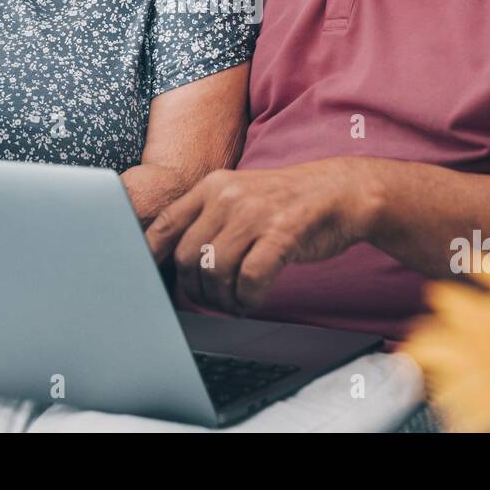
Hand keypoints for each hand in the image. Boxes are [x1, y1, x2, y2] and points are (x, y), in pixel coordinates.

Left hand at [145, 158, 377, 314]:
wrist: (339, 192)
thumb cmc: (286, 202)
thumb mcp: (240, 196)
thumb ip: (208, 219)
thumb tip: (175, 260)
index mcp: (212, 186)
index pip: (165, 224)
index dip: (151, 256)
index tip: (151, 279)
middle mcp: (228, 196)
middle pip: (187, 256)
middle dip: (195, 289)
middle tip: (211, 300)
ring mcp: (254, 214)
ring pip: (215, 271)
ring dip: (222, 299)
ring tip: (235, 302)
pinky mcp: (281, 234)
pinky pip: (249, 279)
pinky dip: (247, 298)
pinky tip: (252, 299)